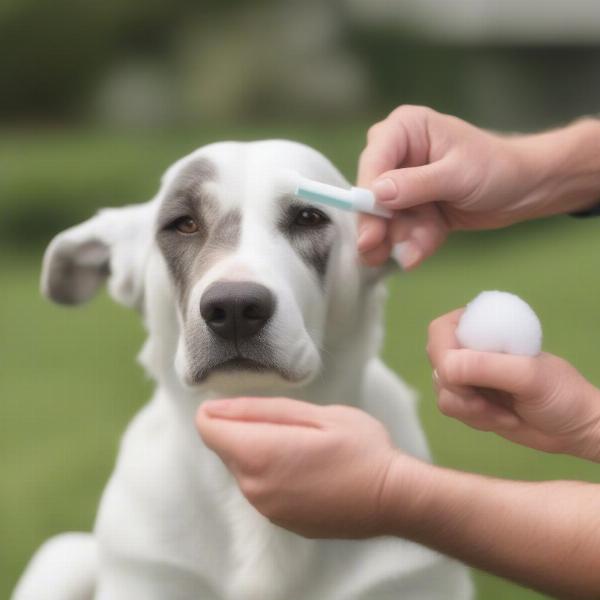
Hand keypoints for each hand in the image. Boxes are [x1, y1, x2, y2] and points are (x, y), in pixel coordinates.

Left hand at [196, 397, 418, 537]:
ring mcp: (266, 509)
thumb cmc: (360, 448)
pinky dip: (272, 472)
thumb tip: (217, 408)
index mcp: (259, 455)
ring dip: (260, 451)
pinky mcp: (280, 521)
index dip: (220, 410)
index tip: (249, 406)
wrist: (392, 499)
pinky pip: (260, 488)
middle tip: (292, 423)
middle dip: (246, 428)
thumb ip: (261, 410)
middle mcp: (254, 488)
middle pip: (225, 447)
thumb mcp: (316, 414)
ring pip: (243, 468)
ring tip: (305, 445)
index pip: (208, 427)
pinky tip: (308, 468)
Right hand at [357, 106, 599, 267]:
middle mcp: (397, 155)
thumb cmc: (497, 168)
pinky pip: (401, 231)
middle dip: (380, 227)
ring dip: (400, 240)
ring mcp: (402, 184)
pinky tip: (423, 249)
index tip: (368, 232)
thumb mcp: (458, 174)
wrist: (526, 189)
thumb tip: (376, 194)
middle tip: (379, 254)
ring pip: (384, 220)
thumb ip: (416, 184)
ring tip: (415, 253)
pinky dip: (412, 244)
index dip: (366, 198)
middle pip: (371, 196)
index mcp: (405, 130)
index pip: (373, 163)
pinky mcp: (411, 208)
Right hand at [427, 310, 599, 459]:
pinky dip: (476, 419)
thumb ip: (487, 367)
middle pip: (436, 363)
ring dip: (473, 408)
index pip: (441, 331)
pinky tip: (502, 418)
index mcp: (482, 326)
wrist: (573, 427)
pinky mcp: (465, 400)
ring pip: (441, 391)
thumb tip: (445, 367)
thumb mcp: (529, 376)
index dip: (444, 354)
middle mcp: (468, 348)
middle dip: (462, 389)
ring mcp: (466, 375)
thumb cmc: (560, 393)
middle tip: (490, 399)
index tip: (468, 378)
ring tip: (505, 411)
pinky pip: (451, 409)